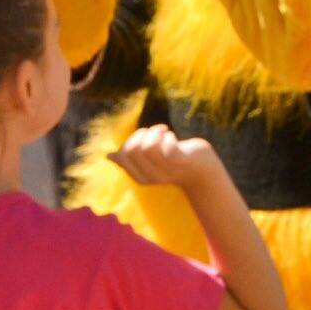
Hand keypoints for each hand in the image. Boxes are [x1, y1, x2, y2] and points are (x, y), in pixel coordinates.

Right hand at [107, 124, 221, 190]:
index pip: (123, 155)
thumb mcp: (149, 160)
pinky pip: (166, 147)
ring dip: (156, 132)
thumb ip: (130, 158)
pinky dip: (166, 136)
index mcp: (141, 177)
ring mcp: (167, 170)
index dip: (131, 140)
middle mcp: (152, 177)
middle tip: (156, 133)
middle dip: (143, 133)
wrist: (202, 169)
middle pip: (133, 148)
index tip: (144, 137)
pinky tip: (172, 137)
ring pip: (148, 146)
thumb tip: (108, 156)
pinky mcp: (181, 161)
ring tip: (165, 132)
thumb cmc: (173, 161)